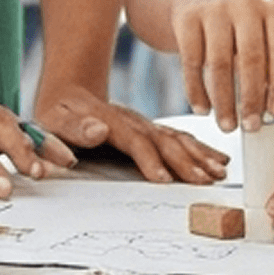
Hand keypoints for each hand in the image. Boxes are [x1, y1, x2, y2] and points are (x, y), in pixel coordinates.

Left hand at [30, 80, 228, 186]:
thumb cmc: (58, 114)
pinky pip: (180, 138)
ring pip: (177, 138)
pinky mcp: (151, 130)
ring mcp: (145, 124)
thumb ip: (74, 129)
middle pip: (163, 141)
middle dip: (187, 161)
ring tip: (219, 172)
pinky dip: (201, 149)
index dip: (151, 160)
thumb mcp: (54, 120)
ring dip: (200, 155)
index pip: (135, 141)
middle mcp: (133, 121)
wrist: (68, 93)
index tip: (165, 179)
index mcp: (110, 120)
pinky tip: (219, 159)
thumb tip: (98, 130)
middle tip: (206, 181)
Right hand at [167, 0, 273, 131]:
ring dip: (224, 101)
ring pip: (219, 63)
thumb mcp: (262, 44)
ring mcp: (214, 10)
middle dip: (251, 98)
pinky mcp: (187, 19)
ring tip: (227, 125)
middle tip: (251, 126)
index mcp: (272, 11)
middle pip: (251, 58)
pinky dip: (197, 91)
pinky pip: (191, 62)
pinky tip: (203, 109)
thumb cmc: (238, 33)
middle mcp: (245, 5)